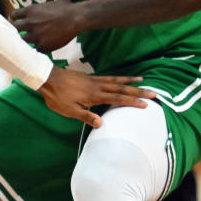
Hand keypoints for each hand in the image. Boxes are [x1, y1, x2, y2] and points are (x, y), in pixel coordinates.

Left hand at [10, 0, 80, 51]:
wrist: (76, 19)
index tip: (16, 21)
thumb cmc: (67, 8)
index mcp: (30, 11)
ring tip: (28, 41)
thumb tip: (49, 5)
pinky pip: (35, 49)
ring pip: (22, 41)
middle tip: (19, 32)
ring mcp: (35, 35)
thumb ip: (45, 6)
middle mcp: (30, 23)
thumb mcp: (52, 2)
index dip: (15, 19)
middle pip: (14, 28)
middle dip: (16, 30)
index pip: (14, 15)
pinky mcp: (42, 46)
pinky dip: (37, 48)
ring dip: (25, 40)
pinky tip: (41, 46)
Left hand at [37, 67, 154, 127]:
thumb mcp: (69, 111)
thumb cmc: (57, 97)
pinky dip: (117, 77)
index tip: (145, 104)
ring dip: (130, 80)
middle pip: (121, 88)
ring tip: (142, 79)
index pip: (117, 98)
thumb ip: (85, 116)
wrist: (47, 79)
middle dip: (137, 90)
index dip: (132, 101)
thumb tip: (101, 124)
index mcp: (94, 95)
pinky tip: (120, 79)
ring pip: (116, 80)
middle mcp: (97, 86)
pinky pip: (108, 77)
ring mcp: (93, 80)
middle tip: (153, 92)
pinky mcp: (89, 77)